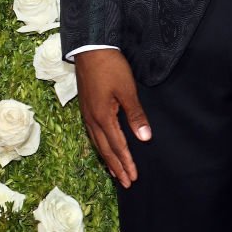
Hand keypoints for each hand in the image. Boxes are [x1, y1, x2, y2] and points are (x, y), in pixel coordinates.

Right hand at [73, 48, 151, 187]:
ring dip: (107, 159)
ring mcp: (87, 114)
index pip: (117, 146)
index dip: (126, 163)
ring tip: (115, 172)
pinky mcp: (85, 107)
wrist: (90, 48)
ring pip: (97, 143)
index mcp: (103, 117)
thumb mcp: (127, 90)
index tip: (133, 177)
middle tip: (126, 183)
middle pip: (105, 149)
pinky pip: (93, 134)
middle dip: (116, 167)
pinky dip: (100, 146)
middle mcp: (92, 120)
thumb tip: (145, 138)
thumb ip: (135, 115)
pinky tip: (103, 147)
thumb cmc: (111, 67)